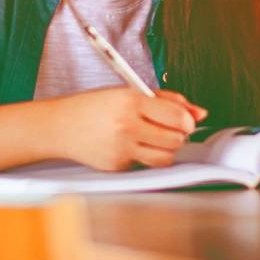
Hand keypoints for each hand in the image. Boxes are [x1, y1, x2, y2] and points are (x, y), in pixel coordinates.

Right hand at [50, 87, 207, 171]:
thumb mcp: (128, 93)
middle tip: (168, 128)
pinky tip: (132, 146)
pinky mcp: (117, 167)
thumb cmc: (94, 107)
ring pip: (166, 157)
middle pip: (176, 139)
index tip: (186, 121)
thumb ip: (166, 101)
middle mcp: (126, 125)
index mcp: (130, 101)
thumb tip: (199, 113)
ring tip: (154, 138)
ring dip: (166, 149)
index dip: (188, 120)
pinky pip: (145, 165)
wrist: (60, 126)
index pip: (177, 116)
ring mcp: (121, 149)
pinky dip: (145, 157)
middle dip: (178, 135)